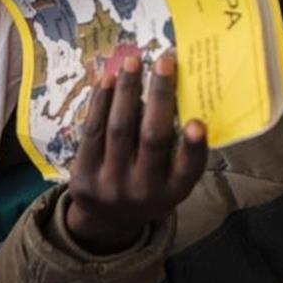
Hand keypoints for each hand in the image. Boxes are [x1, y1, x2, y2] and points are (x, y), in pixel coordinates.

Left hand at [66, 54, 207, 253]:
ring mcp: (111, 185)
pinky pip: (92, 131)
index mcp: (174, 192)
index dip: (194, 147)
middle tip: (164, 62)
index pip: (188, 170)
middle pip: (153, 138)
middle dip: (159, 96)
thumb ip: (178, 149)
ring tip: (132, 61)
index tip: (199, 122)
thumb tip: (175, 92)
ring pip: (119, 128)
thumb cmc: (151, 187)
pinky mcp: (83, 177)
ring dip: (127, 90)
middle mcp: (144, 191)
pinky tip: (108, 80)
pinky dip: (101, 102)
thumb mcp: (171, 181)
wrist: (108, 221)